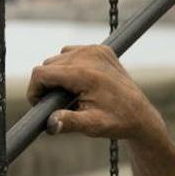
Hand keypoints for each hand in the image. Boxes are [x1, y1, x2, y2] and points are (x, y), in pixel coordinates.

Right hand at [27, 44, 166, 140]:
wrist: (140, 115)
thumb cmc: (117, 122)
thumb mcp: (91, 125)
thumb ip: (68, 122)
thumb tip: (51, 124)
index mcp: (85, 74)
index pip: (42, 73)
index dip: (34, 90)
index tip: (38, 104)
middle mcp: (90, 56)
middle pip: (49, 65)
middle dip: (47, 84)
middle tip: (56, 104)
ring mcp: (97, 50)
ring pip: (59, 58)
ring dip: (58, 75)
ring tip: (69, 95)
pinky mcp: (102, 50)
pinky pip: (73, 53)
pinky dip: (70, 66)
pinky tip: (78, 83)